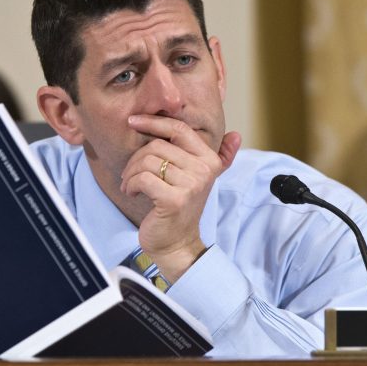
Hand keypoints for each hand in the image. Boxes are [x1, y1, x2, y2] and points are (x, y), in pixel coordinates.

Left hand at [120, 115, 240, 281]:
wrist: (177, 244)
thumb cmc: (180, 208)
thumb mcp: (199, 179)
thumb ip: (218, 157)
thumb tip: (236, 135)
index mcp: (209, 161)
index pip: (179, 129)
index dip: (154, 121)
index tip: (133, 121)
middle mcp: (204, 171)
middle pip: (157, 145)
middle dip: (136, 158)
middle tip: (130, 174)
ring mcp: (191, 185)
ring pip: (147, 161)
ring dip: (130, 173)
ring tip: (130, 184)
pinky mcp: (174, 200)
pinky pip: (143, 178)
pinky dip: (130, 184)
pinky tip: (131, 192)